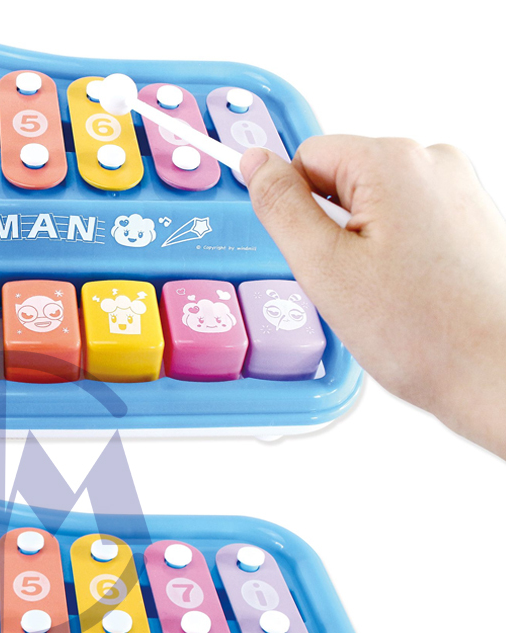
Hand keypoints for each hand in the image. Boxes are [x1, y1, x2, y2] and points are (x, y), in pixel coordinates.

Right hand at [241, 137, 505, 458]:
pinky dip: (396, 259)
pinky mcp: (468, 221)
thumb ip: (281, 207)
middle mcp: (433, 164)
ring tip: (385, 295)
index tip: (313, 256)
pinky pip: (407, 226)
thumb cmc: (424, 332)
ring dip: (362, 249)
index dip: (295, 211)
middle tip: (352, 285)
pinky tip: (408, 295)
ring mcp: (457, 192)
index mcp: (394, 163)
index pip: (308, 157)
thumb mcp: (323, 268)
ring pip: (374, 207)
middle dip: (331, 232)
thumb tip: (255, 163)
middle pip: (342, 181)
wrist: (495, 370)